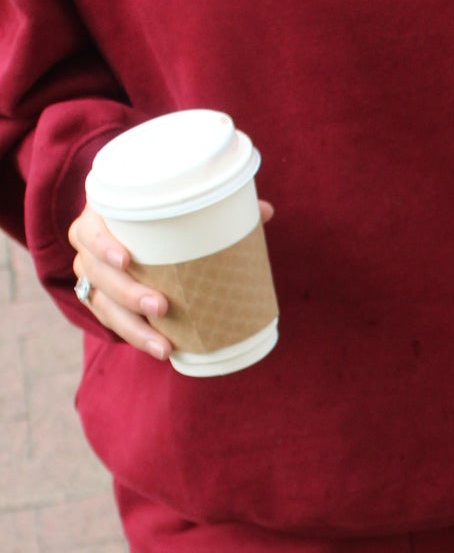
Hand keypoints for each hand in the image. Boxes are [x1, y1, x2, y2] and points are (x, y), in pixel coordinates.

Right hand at [68, 201, 273, 360]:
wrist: (132, 228)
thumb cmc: (159, 211)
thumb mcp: (178, 204)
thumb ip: (216, 207)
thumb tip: (266, 211)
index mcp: (102, 215)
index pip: (90, 229)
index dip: (102, 245)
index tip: (126, 260)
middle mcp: (88, 246)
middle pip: (98, 274)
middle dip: (128, 293)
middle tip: (161, 306)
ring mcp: (91, 274)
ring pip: (102, 304)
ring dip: (133, 327)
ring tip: (164, 345)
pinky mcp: (101, 299)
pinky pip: (111, 322)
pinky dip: (136, 337)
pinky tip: (161, 349)